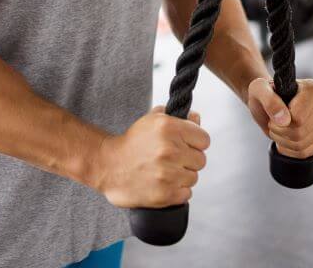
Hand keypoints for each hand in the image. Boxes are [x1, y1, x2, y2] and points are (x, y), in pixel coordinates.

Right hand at [92, 106, 209, 208]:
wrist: (108, 165)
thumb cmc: (131, 144)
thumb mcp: (151, 121)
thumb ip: (177, 118)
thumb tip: (197, 118)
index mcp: (169, 127)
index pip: (204, 139)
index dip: (195, 143)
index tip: (184, 145)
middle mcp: (170, 150)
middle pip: (201, 160)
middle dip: (188, 160)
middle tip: (169, 159)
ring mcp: (168, 173)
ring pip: (193, 178)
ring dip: (181, 176)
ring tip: (162, 171)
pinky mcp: (165, 194)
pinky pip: (186, 194)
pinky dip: (176, 191)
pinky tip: (161, 183)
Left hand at [246, 77, 312, 158]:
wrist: (268, 105)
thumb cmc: (265, 93)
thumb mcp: (259, 89)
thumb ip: (269, 100)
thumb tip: (285, 120)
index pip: (299, 117)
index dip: (282, 118)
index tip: (277, 110)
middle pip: (300, 131)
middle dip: (279, 130)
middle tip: (273, 121)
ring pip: (301, 144)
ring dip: (282, 140)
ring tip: (278, 128)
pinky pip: (304, 153)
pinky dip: (288, 149)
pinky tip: (284, 138)